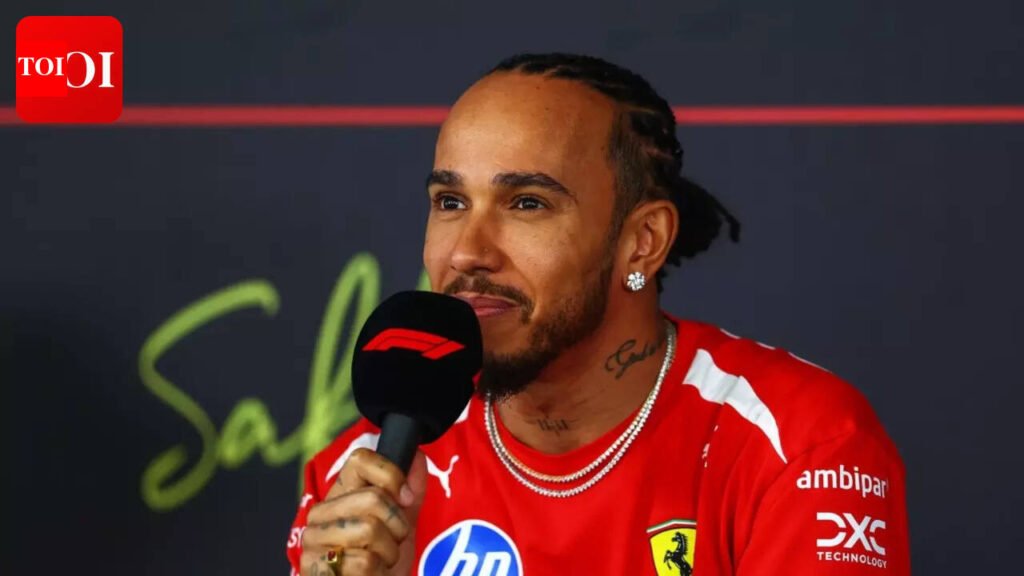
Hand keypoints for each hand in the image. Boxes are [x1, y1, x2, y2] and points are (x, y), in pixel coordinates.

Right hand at [300, 448, 426, 574]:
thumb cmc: (382, 563)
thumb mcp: (401, 523)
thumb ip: (411, 490)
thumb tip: (416, 455)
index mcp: (339, 494)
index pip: (360, 459)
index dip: (392, 476)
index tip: (405, 499)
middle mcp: (321, 512)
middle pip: (373, 497)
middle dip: (397, 526)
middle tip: (391, 543)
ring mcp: (313, 539)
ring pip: (370, 529)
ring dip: (389, 552)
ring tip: (380, 562)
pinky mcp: (313, 567)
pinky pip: (364, 562)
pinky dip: (377, 573)